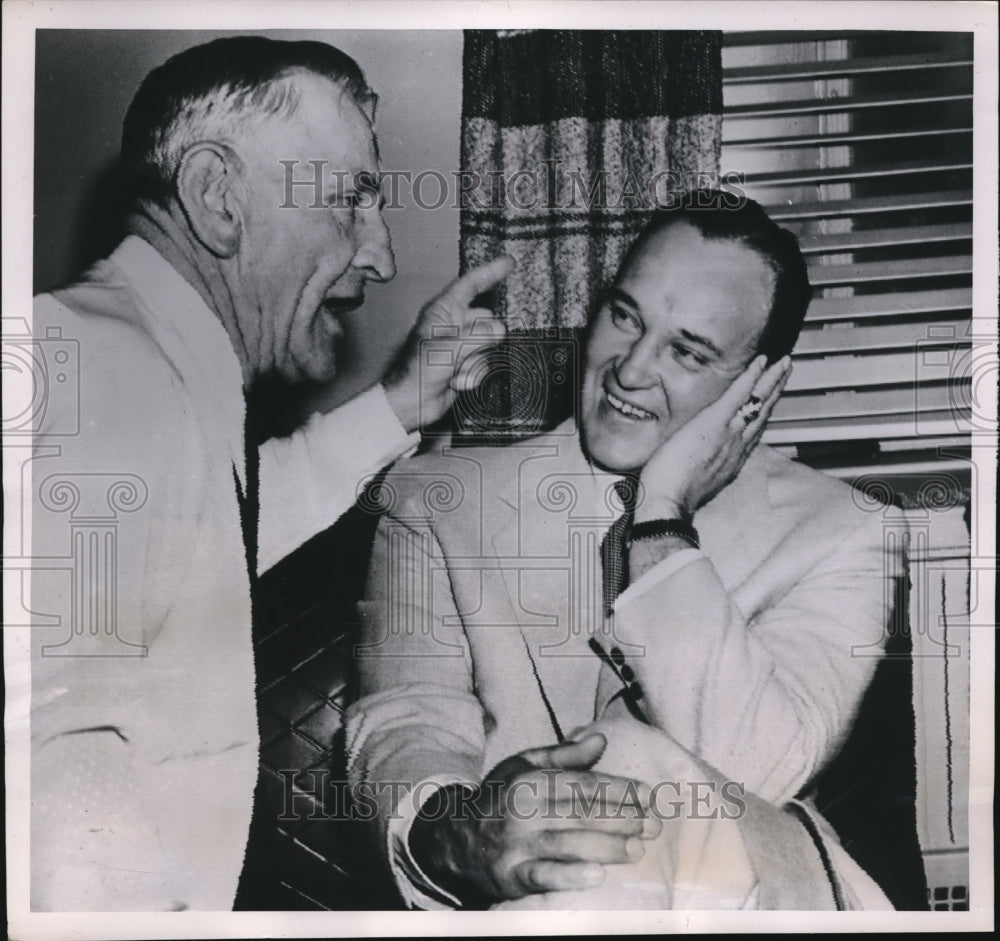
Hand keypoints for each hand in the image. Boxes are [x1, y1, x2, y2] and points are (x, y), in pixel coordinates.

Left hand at [381, 256, 515, 432]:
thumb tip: (501, 328)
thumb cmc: (418, 371)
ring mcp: (459, 345)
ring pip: (488, 344)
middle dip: (485, 336)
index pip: (470, 284)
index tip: (510, 262)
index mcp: (442, 311)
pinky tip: (456, 382)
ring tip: (456, 370)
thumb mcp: (450, 347)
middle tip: (471, 350)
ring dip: (476, 361)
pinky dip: (473, 374)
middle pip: (486, 318)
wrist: (411, 404)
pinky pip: (483, 363)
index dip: (490, 272)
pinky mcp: (464, 364)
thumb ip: (479, 334)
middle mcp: (452, 324)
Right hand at [408, 733, 660, 903]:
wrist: (454, 838)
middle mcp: (524, 810)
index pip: (583, 784)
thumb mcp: (523, 766)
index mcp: (530, 780)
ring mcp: (517, 844)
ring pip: (569, 844)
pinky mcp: (511, 876)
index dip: (619, 789)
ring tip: (637, 850)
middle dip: (623, 819)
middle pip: (582, 813)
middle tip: (654, 826)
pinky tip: (596, 876)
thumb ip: (564, 756)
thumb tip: (601, 740)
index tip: (648, 795)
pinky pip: (543, 876)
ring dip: (608, 847)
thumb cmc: (499, 798)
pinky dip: (569, 877)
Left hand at [636, 355, 791, 521]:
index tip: (770, 400)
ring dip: (772, 379)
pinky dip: (752, 376)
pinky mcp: (715, 422)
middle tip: (786, 372)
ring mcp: (730, 433)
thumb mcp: (695, 481)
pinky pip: (739, 394)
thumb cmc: (671, 497)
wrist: (668, 503)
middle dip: (775, 391)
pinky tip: (761, 361)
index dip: (762, 413)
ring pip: (758, 401)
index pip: (752, 431)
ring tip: (783, 363)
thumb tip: (696, 462)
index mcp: (731, 460)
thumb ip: (703, 468)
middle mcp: (737, 446)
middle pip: (762, 413)